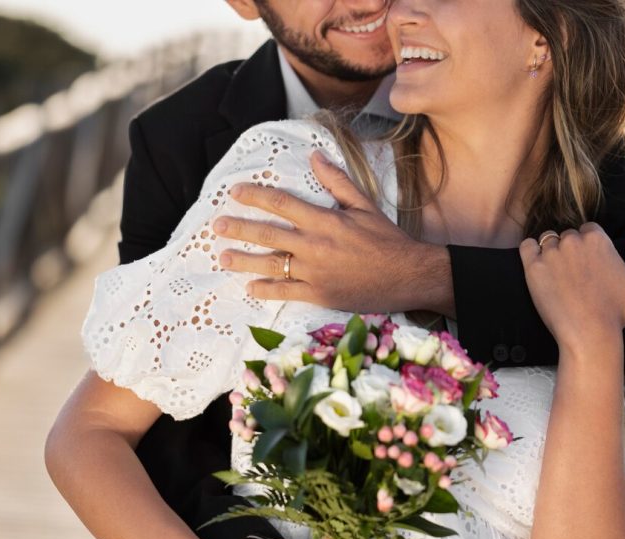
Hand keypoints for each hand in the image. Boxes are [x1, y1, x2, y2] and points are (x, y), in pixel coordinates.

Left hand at [214, 150, 453, 315]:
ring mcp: (315, 273)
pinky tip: (250, 287)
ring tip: (223, 256)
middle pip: (268, 234)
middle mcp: (315, 246)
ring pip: (271, 265)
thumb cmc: (387, 239)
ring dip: (244, 260)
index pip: (282, 203)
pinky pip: (286, 292)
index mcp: (325, 221)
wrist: (408, 276)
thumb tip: (314, 157)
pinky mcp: (320, 295)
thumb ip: (337, 181)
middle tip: (216, 225)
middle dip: (239, 228)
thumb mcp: (364, 205)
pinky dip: (267, 290)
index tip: (235, 192)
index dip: (255, 196)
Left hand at [519, 224, 624, 352]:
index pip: (588, 229)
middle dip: (570, 250)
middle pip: (567, 236)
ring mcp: (551, 253)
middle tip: (574, 275)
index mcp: (597, 238)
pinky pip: (527, 247)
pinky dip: (531, 252)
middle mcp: (572, 241)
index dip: (588, 246)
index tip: (588, 265)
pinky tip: (538, 266)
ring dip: (551, 252)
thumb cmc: (616, 309)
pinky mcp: (533, 267)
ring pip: (547, 241)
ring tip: (557, 275)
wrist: (589, 332)